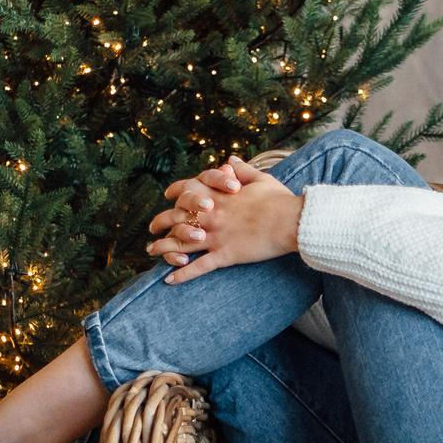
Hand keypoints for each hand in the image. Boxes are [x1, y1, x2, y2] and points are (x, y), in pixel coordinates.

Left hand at [144, 158, 301, 281]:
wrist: (291, 221)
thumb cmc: (279, 199)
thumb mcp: (260, 178)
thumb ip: (242, 169)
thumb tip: (230, 161)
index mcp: (218, 195)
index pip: (188, 190)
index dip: (175, 192)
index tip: (168, 196)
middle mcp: (212, 215)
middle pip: (177, 217)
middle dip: (161, 222)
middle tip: (152, 229)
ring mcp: (216, 236)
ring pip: (181, 243)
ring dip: (164, 248)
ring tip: (152, 253)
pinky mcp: (225, 255)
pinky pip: (198, 267)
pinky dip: (182, 274)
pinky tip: (169, 280)